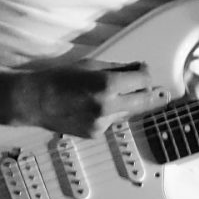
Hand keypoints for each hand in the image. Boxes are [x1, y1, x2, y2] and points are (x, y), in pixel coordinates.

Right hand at [11, 61, 169, 137]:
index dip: (146, 74)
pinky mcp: (96, 134)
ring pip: (129, 113)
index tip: (145, 71)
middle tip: (164, 94)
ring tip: (127, 95)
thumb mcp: (91, 64)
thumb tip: (139, 69)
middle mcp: (108, 106)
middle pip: (144, 102)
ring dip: (131, 104)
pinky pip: (113, 121)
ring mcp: (102, 123)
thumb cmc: (59, 78)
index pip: (143, 81)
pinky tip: (97, 105)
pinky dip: (112, 113)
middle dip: (154, 96)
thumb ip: (119, 68)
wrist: (35, 101)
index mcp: (107, 84)